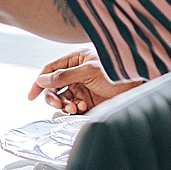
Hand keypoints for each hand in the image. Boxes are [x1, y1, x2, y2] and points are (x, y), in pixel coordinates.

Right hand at [27, 47, 142, 115]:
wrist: (139, 86)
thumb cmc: (118, 72)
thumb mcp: (88, 71)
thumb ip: (64, 75)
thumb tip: (42, 79)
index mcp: (76, 60)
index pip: (50, 70)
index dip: (39, 82)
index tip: (31, 96)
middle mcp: (77, 73)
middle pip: (53, 87)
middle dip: (53, 97)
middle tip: (58, 104)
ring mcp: (83, 87)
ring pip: (63, 99)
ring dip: (65, 105)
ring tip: (75, 108)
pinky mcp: (89, 101)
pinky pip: (73, 107)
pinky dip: (74, 110)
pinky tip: (83, 109)